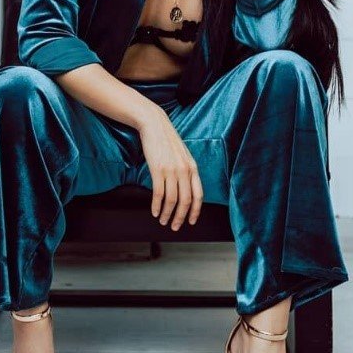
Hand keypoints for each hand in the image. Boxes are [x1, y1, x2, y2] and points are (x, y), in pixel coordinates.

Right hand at [137, 108, 203, 228]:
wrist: (155, 125)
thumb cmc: (167, 141)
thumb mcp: (183, 155)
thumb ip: (186, 170)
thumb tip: (186, 189)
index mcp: (193, 168)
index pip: (198, 195)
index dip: (195, 211)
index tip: (191, 222)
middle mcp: (185, 170)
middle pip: (186, 201)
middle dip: (180, 217)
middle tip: (175, 227)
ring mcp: (171, 170)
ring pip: (172, 200)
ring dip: (167, 214)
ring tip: (163, 221)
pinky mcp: (158, 169)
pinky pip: (159, 193)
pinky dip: (157, 206)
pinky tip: (154, 212)